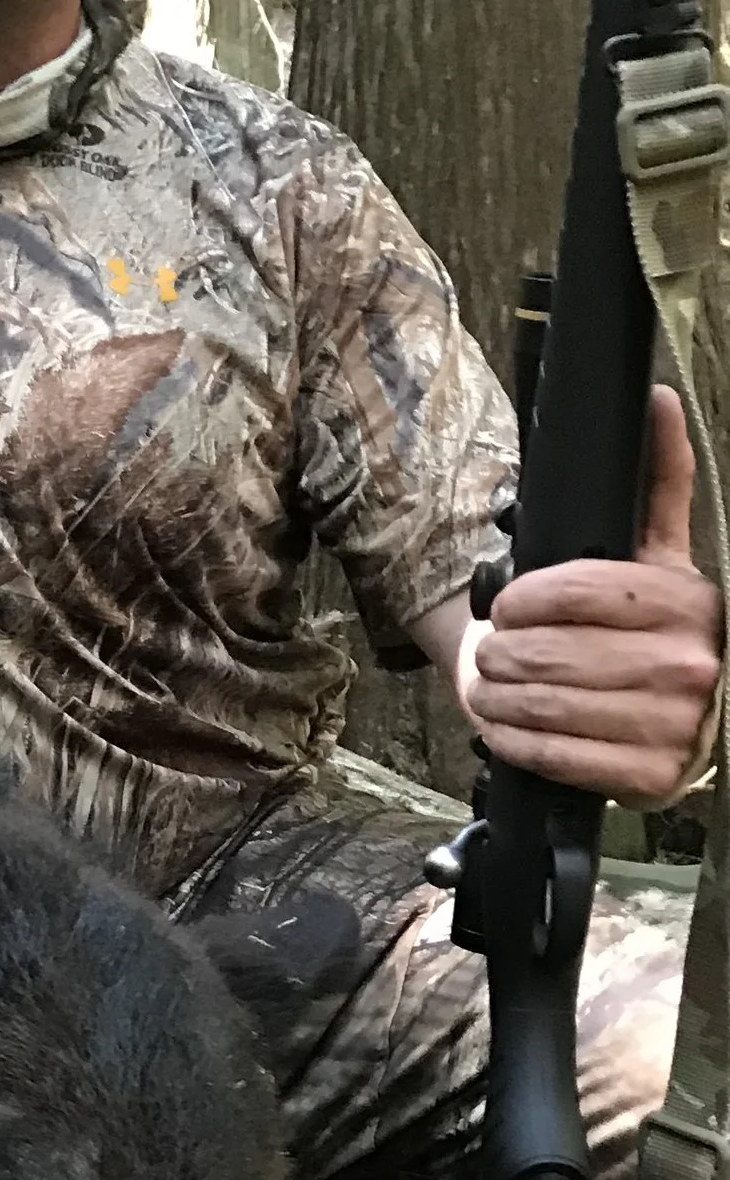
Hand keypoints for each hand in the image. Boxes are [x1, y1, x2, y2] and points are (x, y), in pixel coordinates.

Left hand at [466, 386, 722, 801]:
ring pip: (543, 704)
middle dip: (502, 651)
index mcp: (687, 603)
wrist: (687, 718)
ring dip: (497, 696)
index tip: (507, 607)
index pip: (575, 591)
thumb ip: (658, 483)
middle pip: (549, 651)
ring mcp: (670, 726)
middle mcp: (687, 666)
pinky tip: (507, 726)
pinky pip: (551, 756)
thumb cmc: (659, 633)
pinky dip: (512, 740)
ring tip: (493, 686)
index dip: (522, 599)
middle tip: (493, 652)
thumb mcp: (663, 557)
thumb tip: (658, 400)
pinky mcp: (646, 779)